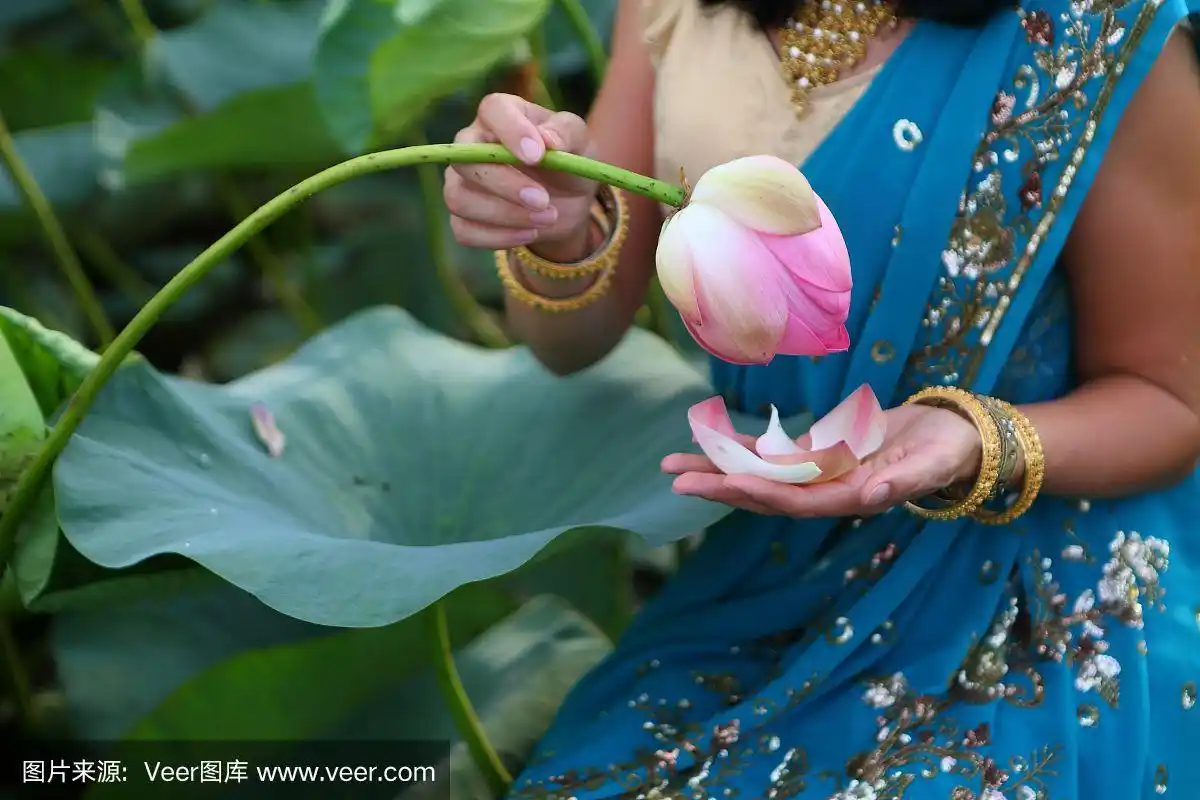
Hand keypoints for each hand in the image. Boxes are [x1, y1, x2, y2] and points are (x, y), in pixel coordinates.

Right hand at [445, 93, 597, 260]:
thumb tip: (547, 140)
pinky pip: (463, 230)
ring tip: (547, 218)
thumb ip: (567, 134)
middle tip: (543, 200)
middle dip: (505, 184)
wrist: (567, 201)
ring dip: (505, 215)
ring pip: (459, 198)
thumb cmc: (568, 160)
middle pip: (466, 160)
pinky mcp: (462, 217)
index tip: (537, 156)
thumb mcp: (580, 142)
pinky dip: (498, 237)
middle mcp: (472, 144)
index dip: (511, 131)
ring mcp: (462, 181)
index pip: (493, 110)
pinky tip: (529, 233)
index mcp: (502, 115)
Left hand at [662, 404, 983, 517]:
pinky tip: (710, 441)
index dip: (760, 492)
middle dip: (721, 484)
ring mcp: (819, 473)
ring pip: (760, 473)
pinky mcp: (818, 453)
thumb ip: (904, 483)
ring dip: (719, 468)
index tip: (725, 482)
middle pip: (764, 491)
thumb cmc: (948, 451)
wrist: (955, 436)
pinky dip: (742, 447)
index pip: (796, 501)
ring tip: (674, 462)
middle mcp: (827, 491)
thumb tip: (872, 498)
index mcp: (850, 498)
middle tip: (675, 477)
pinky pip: (773, 452)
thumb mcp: (932, 465)